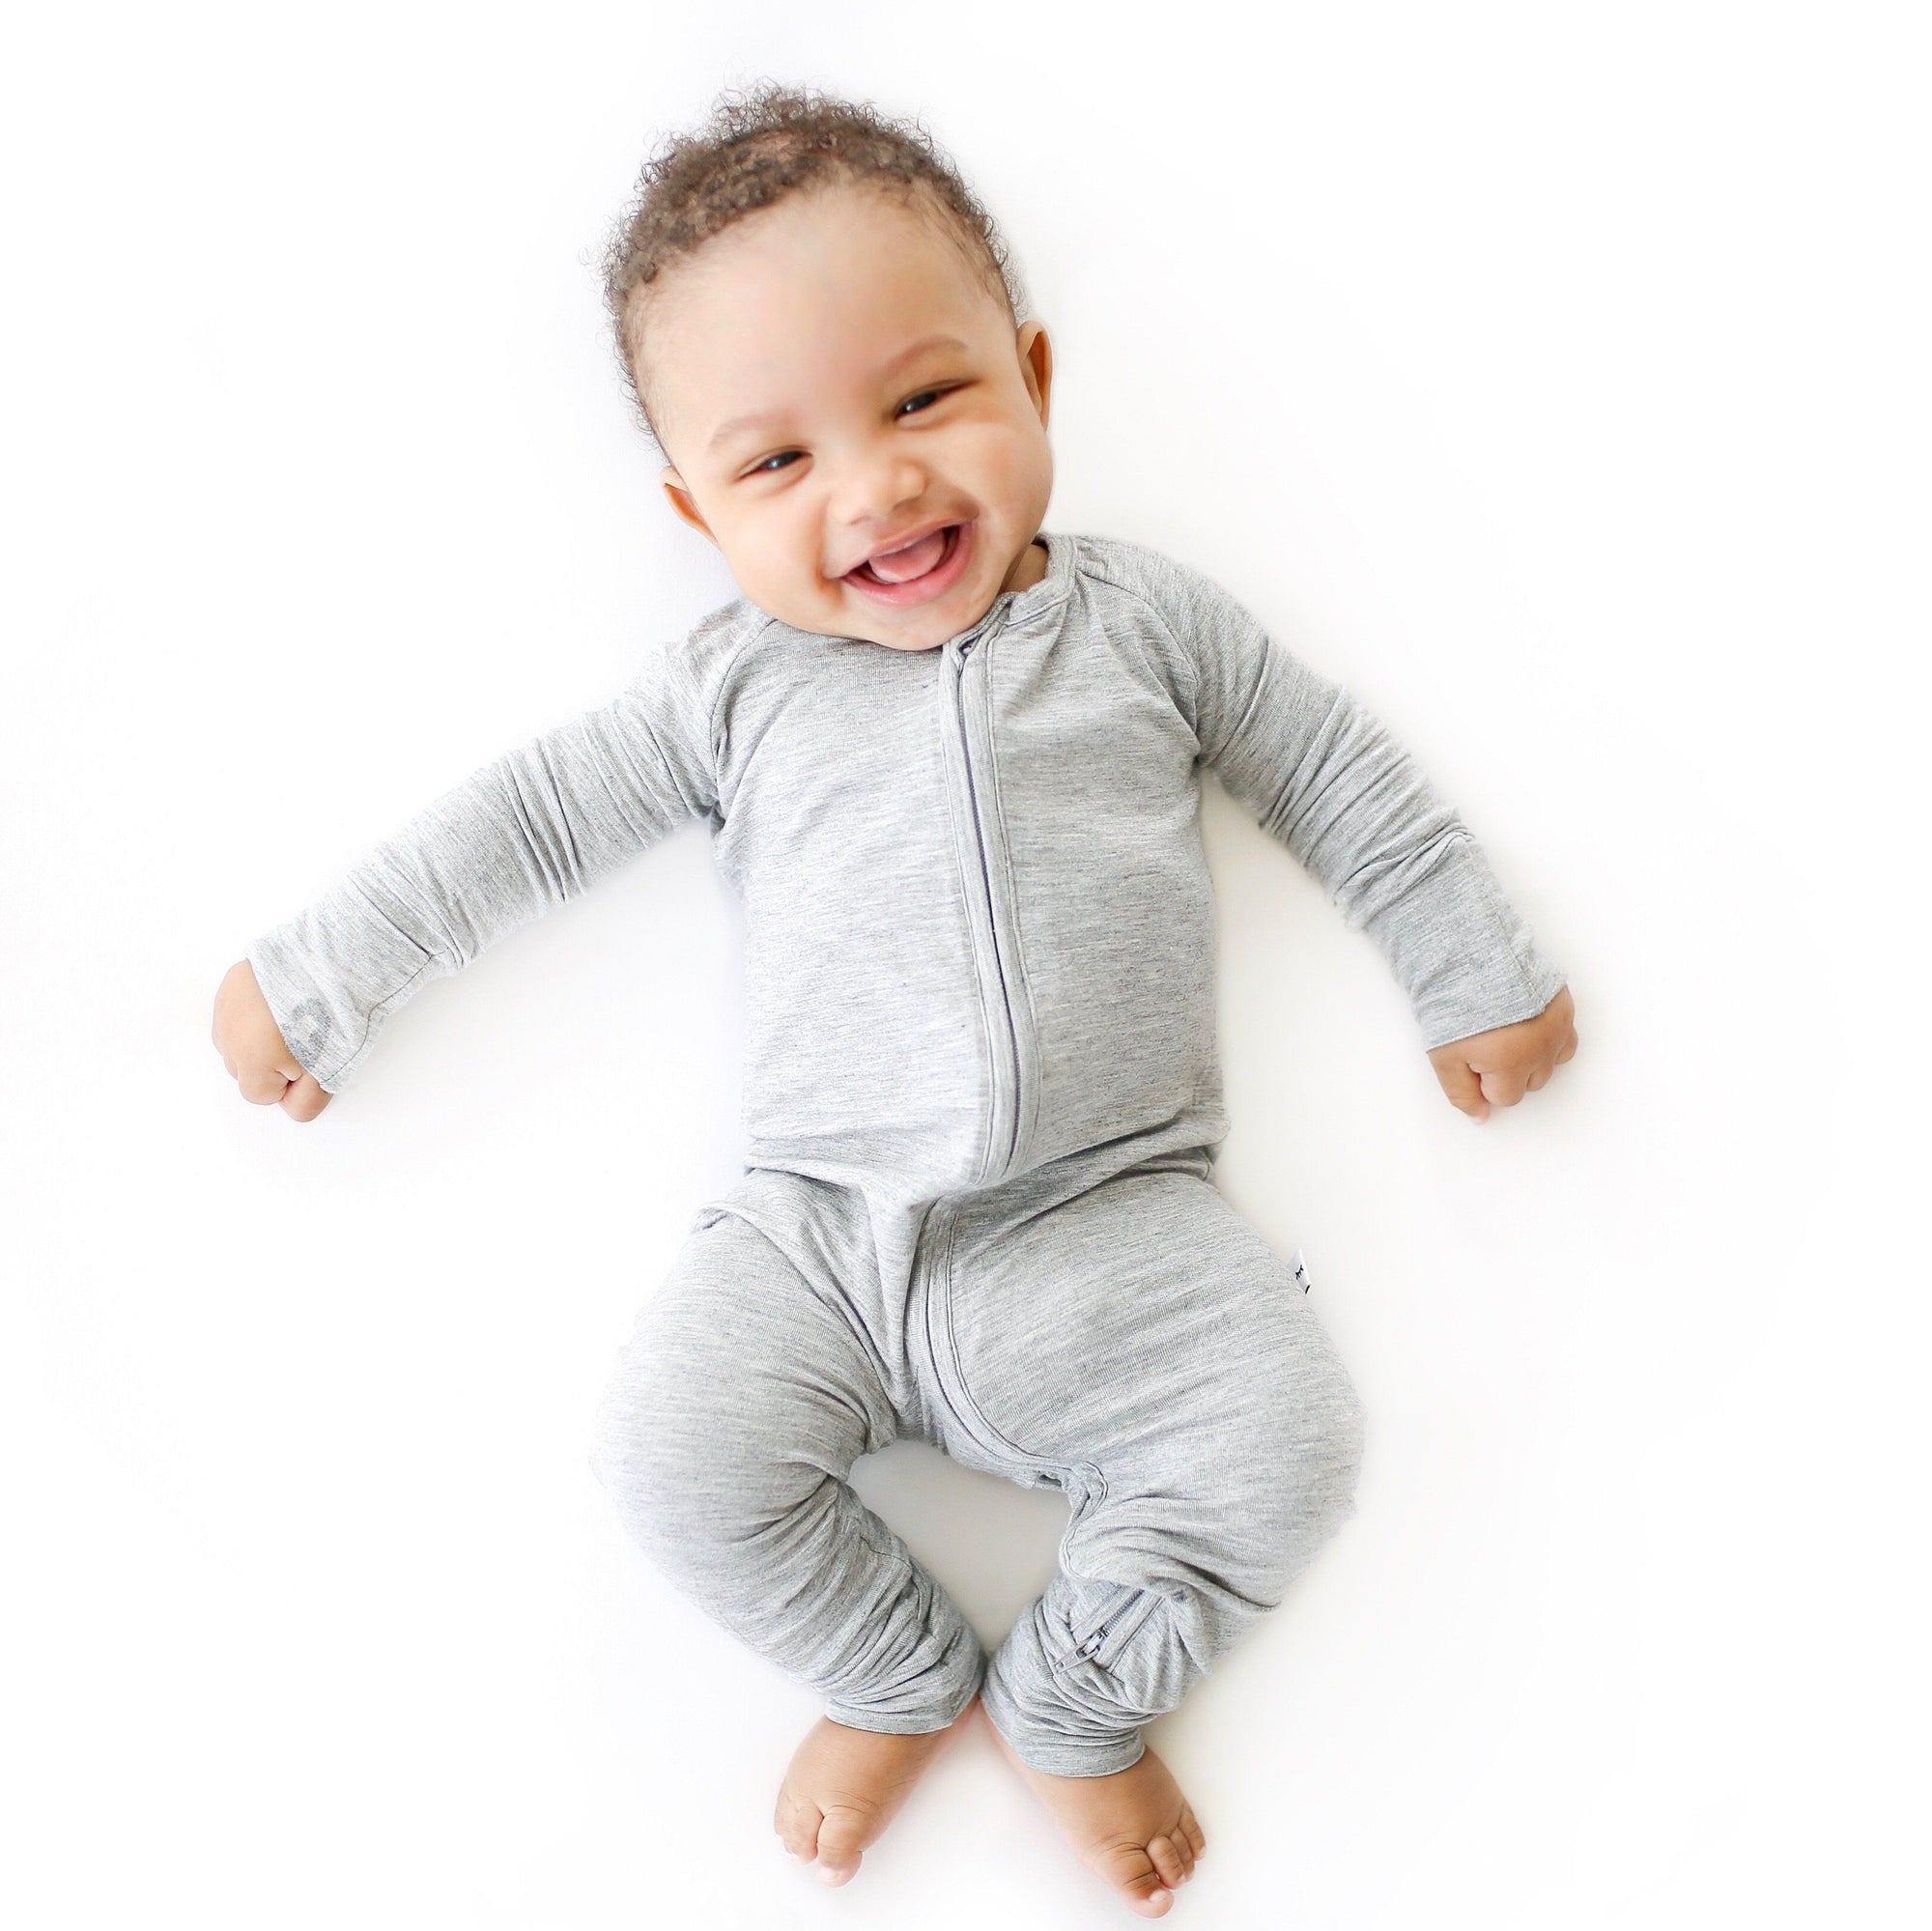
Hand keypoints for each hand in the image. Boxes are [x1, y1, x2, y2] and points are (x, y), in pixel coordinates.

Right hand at [212, 959, 332, 1121]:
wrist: (334, 961)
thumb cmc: (333, 1016)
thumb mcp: (328, 1072)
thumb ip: (305, 1102)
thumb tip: (290, 1107)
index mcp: (249, 1061)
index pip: (260, 1094)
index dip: (290, 1082)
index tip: (310, 1061)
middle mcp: (228, 1036)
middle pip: (245, 1068)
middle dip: (272, 1062)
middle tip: (306, 1038)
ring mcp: (226, 1007)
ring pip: (237, 1040)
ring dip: (259, 1037)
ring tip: (294, 1017)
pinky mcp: (232, 982)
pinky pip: (236, 1011)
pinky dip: (254, 1011)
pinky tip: (282, 1000)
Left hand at [1427, 983, 1577, 1122]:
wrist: (1466, 954)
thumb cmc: (1453, 1003)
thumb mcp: (1443, 1057)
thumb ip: (1462, 1095)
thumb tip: (1480, 1119)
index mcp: (1513, 1064)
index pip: (1505, 1097)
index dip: (1482, 1081)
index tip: (1469, 1057)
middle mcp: (1542, 1048)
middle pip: (1530, 1081)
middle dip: (1507, 1071)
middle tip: (1484, 1041)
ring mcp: (1556, 1025)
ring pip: (1551, 1061)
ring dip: (1532, 1055)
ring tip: (1504, 1033)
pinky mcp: (1563, 1004)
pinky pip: (1565, 1034)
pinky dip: (1548, 1035)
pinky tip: (1526, 1022)